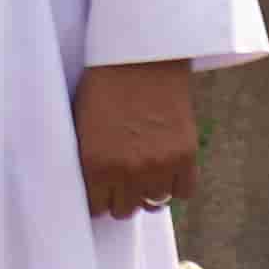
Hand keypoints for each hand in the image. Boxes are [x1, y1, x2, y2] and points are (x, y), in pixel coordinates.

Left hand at [75, 60, 200, 219]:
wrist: (139, 59)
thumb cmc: (102, 86)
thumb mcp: (82, 126)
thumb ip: (88, 159)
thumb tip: (93, 185)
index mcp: (95, 163)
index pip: (96, 208)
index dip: (98, 200)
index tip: (100, 193)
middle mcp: (128, 171)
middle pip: (125, 210)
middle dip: (120, 198)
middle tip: (120, 183)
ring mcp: (159, 165)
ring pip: (153, 203)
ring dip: (147, 192)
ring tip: (142, 176)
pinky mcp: (186, 155)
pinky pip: (183, 192)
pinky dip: (175, 186)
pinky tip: (166, 173)